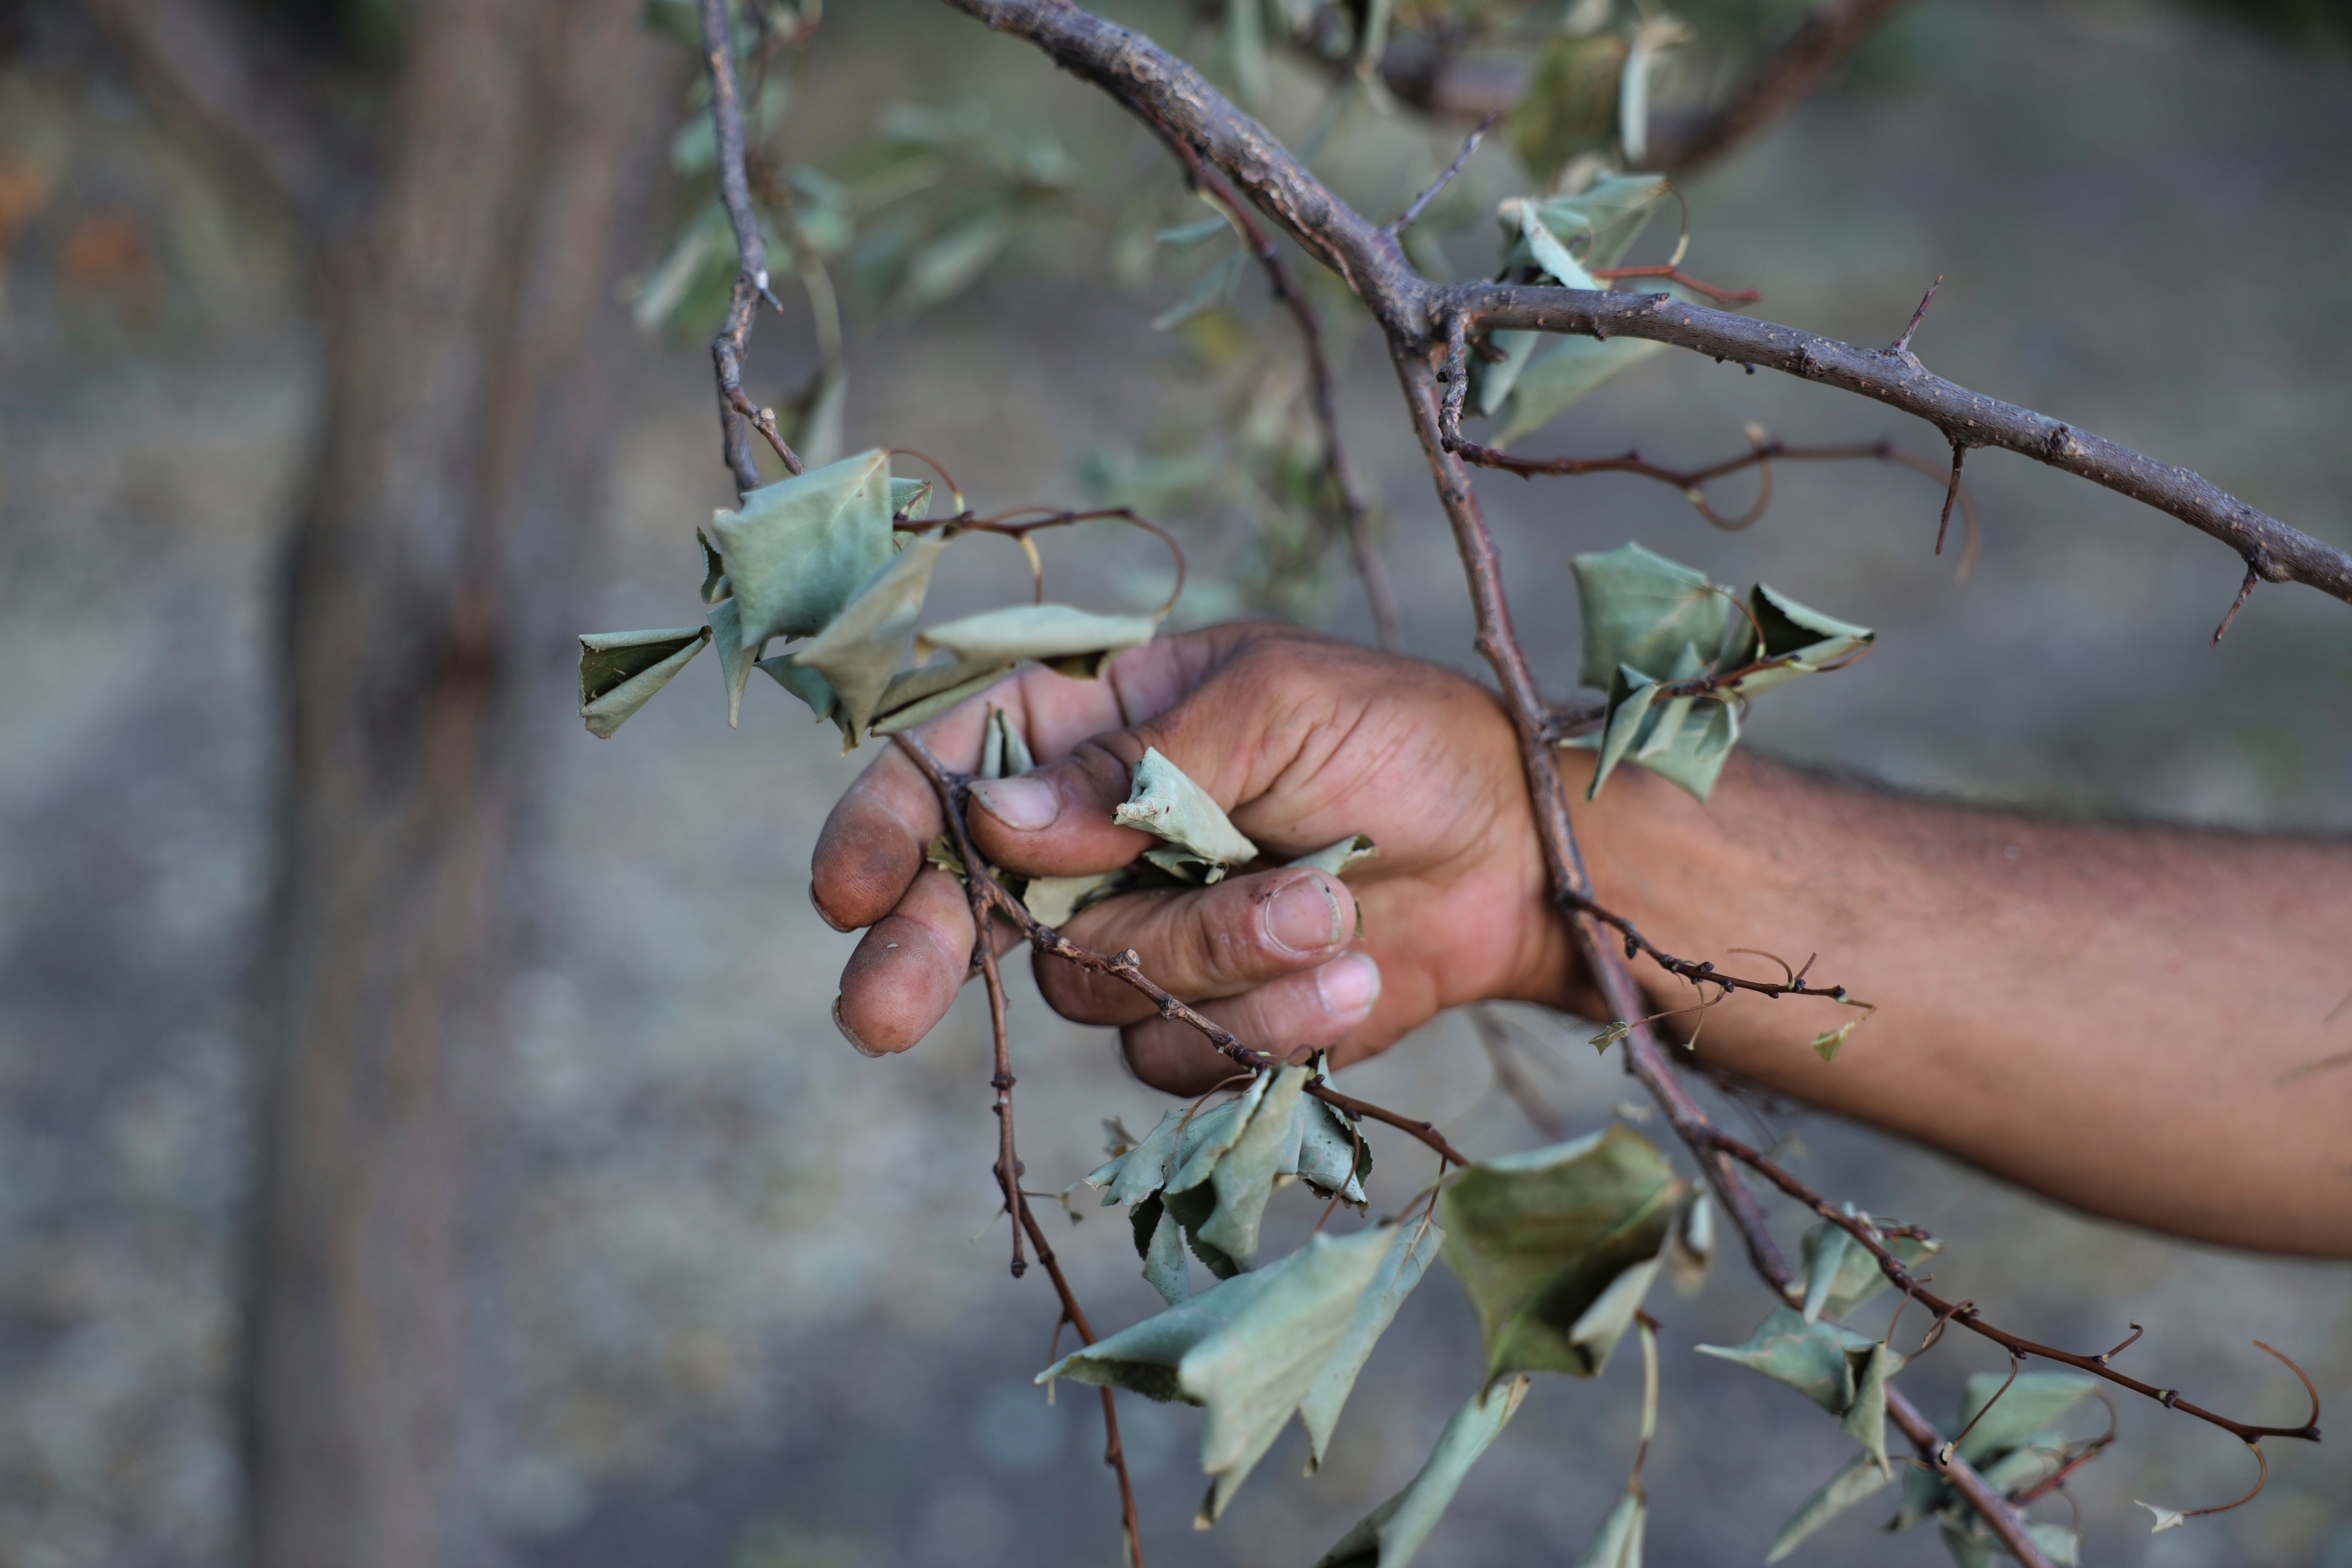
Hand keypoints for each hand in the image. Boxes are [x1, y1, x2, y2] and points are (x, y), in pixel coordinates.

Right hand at [810, 622, 1584, 1093]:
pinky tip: (1352, 970)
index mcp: (1098, 728)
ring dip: (1215, 955)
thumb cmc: (1401, 742)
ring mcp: (1146, 934)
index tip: (845, 891)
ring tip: (1326, 901)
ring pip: (1097, 988)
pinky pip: (1178, 1052)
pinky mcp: (1203, 1020)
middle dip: (922, 955)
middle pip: (968, 907)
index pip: (956, 770)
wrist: (1519, 858)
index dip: (890, 828)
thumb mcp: (1275, 707)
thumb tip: (999, 821)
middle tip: (876, 1014)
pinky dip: (1266, 1020)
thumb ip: (1137, 767)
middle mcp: (1098, 840)